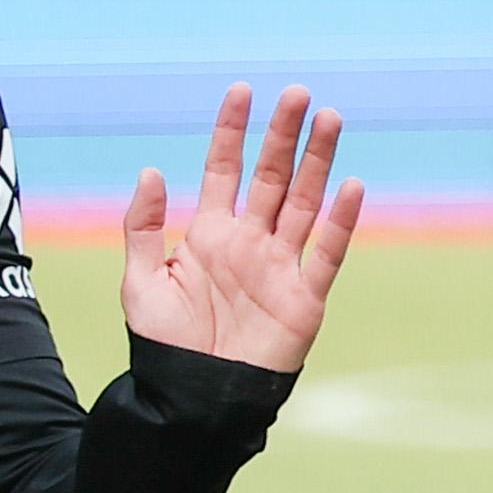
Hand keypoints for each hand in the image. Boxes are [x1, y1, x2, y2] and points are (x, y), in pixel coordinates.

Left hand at [119, 83, 363, 375]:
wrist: (193, 401)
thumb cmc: (164, 346)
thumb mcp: (140, 282)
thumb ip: (143, 227)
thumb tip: (151, 170)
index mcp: (209, 235)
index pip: (224, 170)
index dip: (232, 131)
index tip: (241, 91)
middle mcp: (248, 243)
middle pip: (270, 176)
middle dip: (282, 135)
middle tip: (296, 93)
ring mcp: (279, 267)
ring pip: (304, 202)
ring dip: (317, 162)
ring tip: (329, 118)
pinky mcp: (304, 297)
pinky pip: (328, 252)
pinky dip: (342, 221)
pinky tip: (351, 185)